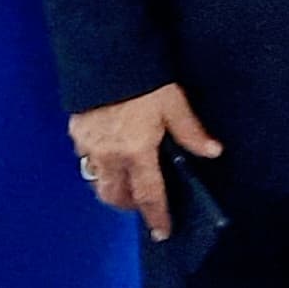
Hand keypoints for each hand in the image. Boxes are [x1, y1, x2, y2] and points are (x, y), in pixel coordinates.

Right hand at [69, 83, 223, 241]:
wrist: (104, 55)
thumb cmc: (143, 80)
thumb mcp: (174, 104)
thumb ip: (191, 132)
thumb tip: (213, 152)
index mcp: (136, 152)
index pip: (149, 195)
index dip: (156, 216)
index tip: (162, 232)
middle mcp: (109, 156)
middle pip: (116, 196)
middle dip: (130, 204)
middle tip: (145, 202)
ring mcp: (88, 146)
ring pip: (97, 182)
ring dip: (112, 188)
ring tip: (128, 181)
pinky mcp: (76, 133)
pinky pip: (86, 161)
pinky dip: (99, 166)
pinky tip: (110, 155)